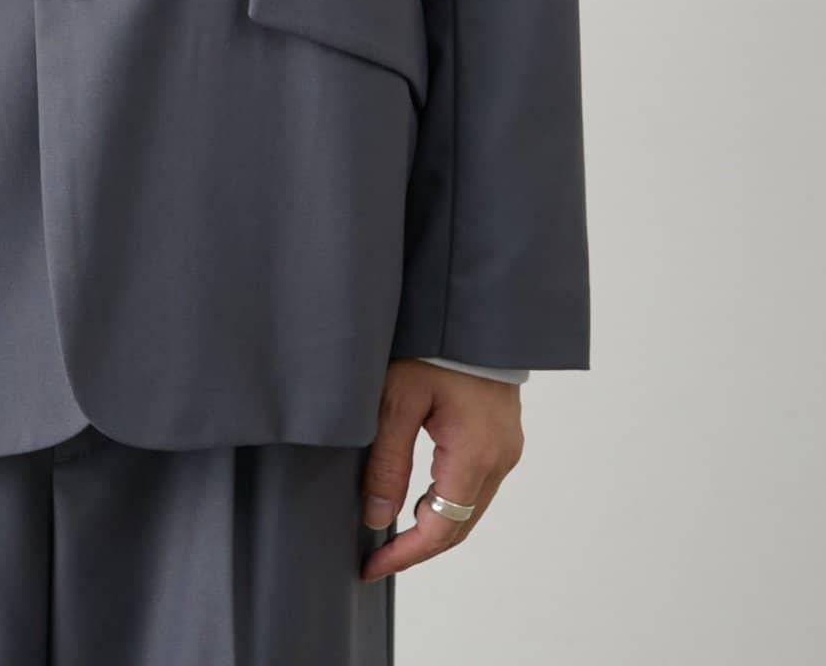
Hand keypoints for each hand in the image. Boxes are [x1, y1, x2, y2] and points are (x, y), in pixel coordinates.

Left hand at [360, 359, 522, 580]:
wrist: (471, 309)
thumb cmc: (434, 345)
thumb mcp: (398, 398)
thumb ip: (388, 461)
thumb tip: (377, 517)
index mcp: (475, 455)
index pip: (441, 529)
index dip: (405, 554)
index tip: (371, 567)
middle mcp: (499, 459)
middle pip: (459, 525)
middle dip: (418, 547)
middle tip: (376, 558)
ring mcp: (506, 448)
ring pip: (469, 508)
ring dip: (434, 526)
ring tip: (390, 533)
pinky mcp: (502, 437)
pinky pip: (476, 485)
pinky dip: (447, 502)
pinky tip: (418, 500)